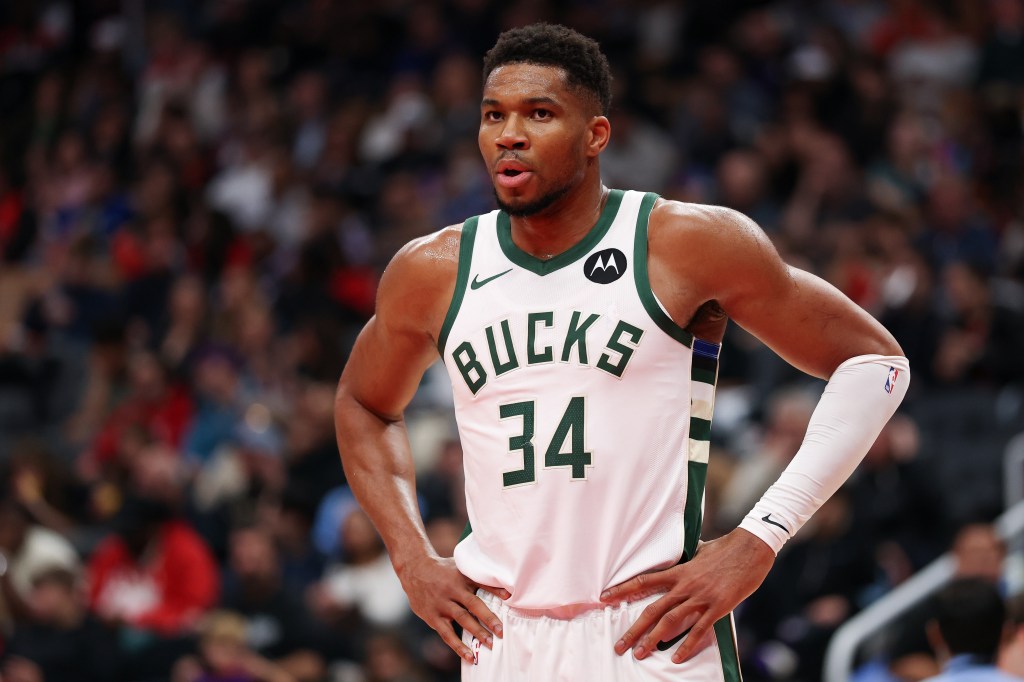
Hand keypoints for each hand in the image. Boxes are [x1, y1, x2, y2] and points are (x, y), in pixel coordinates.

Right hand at [397, 554, 509, 663]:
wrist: (414, 569)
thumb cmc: (443, 570)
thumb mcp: (459, 566)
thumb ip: (476, 575)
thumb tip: (502, 586)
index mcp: (461, 576)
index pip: (481, 583)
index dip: (495, 590)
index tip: (509, 597)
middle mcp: (452, 590)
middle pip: (472, 604)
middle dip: (488, 618)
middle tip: (501, 631)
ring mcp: (442, 603)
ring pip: (461, 619)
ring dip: (477, 632)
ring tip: (490, 644)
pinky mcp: (433, 616)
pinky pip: (446, 633)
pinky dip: (458, 645)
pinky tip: (468, 655)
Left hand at [601, 529, 774, 662]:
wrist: (751, 548)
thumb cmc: (726, 549)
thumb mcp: (700, 551)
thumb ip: (688, 560)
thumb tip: (683, 558)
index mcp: (679, 571)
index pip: (643, 581)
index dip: (622, 589)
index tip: (604, 598)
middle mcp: (685, 585)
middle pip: (653, 609)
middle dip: (634, 629)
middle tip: (619, 645)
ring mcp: (701, 597)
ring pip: (670, 621)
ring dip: (653, 639)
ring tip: (640, 653)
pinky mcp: (718, 606)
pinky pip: (699, 629)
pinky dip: (687, 645)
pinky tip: (677, 658)